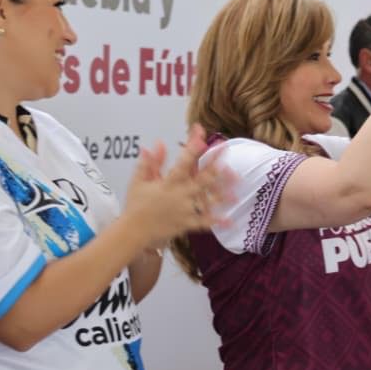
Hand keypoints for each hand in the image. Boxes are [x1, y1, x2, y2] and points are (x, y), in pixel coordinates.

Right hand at [123, 125, 233, 246]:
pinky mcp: (186, 224)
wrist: (133, 231)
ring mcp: (185, 210)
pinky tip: (231, 220)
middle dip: (215, 165)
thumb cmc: (135, 204)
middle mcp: (179, 195)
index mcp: (168, 183)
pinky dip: (217, 222)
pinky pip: (204, 222)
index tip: (203, 138)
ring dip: (223, 192)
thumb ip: (150, 162)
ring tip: (237, 183)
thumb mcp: (139, 180)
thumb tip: (159, 143)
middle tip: (226, 152)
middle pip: (202, 178)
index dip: (193, 149)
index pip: (182, 163)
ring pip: (208, 199)